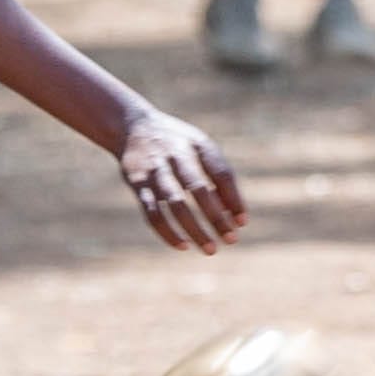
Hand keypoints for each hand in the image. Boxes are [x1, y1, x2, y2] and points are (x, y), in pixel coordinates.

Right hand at [116, 109, 249, 250]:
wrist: (132, 125)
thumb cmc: (177, 143)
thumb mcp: (200, 148)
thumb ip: (218, 177)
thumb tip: (235, 215)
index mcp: (198, 145)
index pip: (221, 173)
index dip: (233, 199)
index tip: (242, 223)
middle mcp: (176, 156)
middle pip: (199, 189)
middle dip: (216, 217)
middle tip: (231, 240)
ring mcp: (155, 170)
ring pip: (175, 205)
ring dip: (194, 229)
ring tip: (210, 249)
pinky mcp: (137, 184)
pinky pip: (152, 213)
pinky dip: (167, 232)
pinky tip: (182, 246)